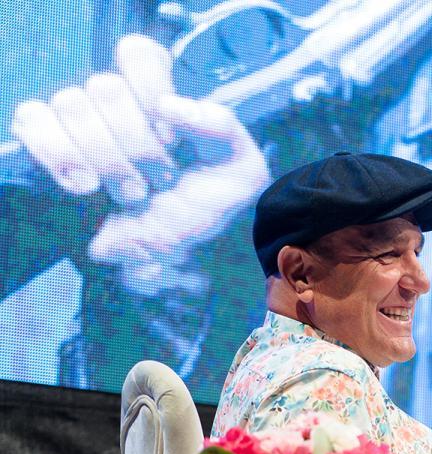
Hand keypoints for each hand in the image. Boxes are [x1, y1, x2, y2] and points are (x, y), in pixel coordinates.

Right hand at [11, 35, 268, 293]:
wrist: (183, 263)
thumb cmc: (209, 213)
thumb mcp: (242, 173)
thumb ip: (221, 127)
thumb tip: (167, 106)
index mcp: (157, 98)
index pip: (136, 55)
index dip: (149, 88)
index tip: (171, 139)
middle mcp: (117, 107)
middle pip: (104, 87)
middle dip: (135, 145)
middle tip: (157, 184)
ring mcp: (82, 127)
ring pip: (70, 105)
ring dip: (103, 157)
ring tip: (128, 196)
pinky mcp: (52, 152)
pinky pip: (33, 122)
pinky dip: (56, 152)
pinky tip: (84, 186)